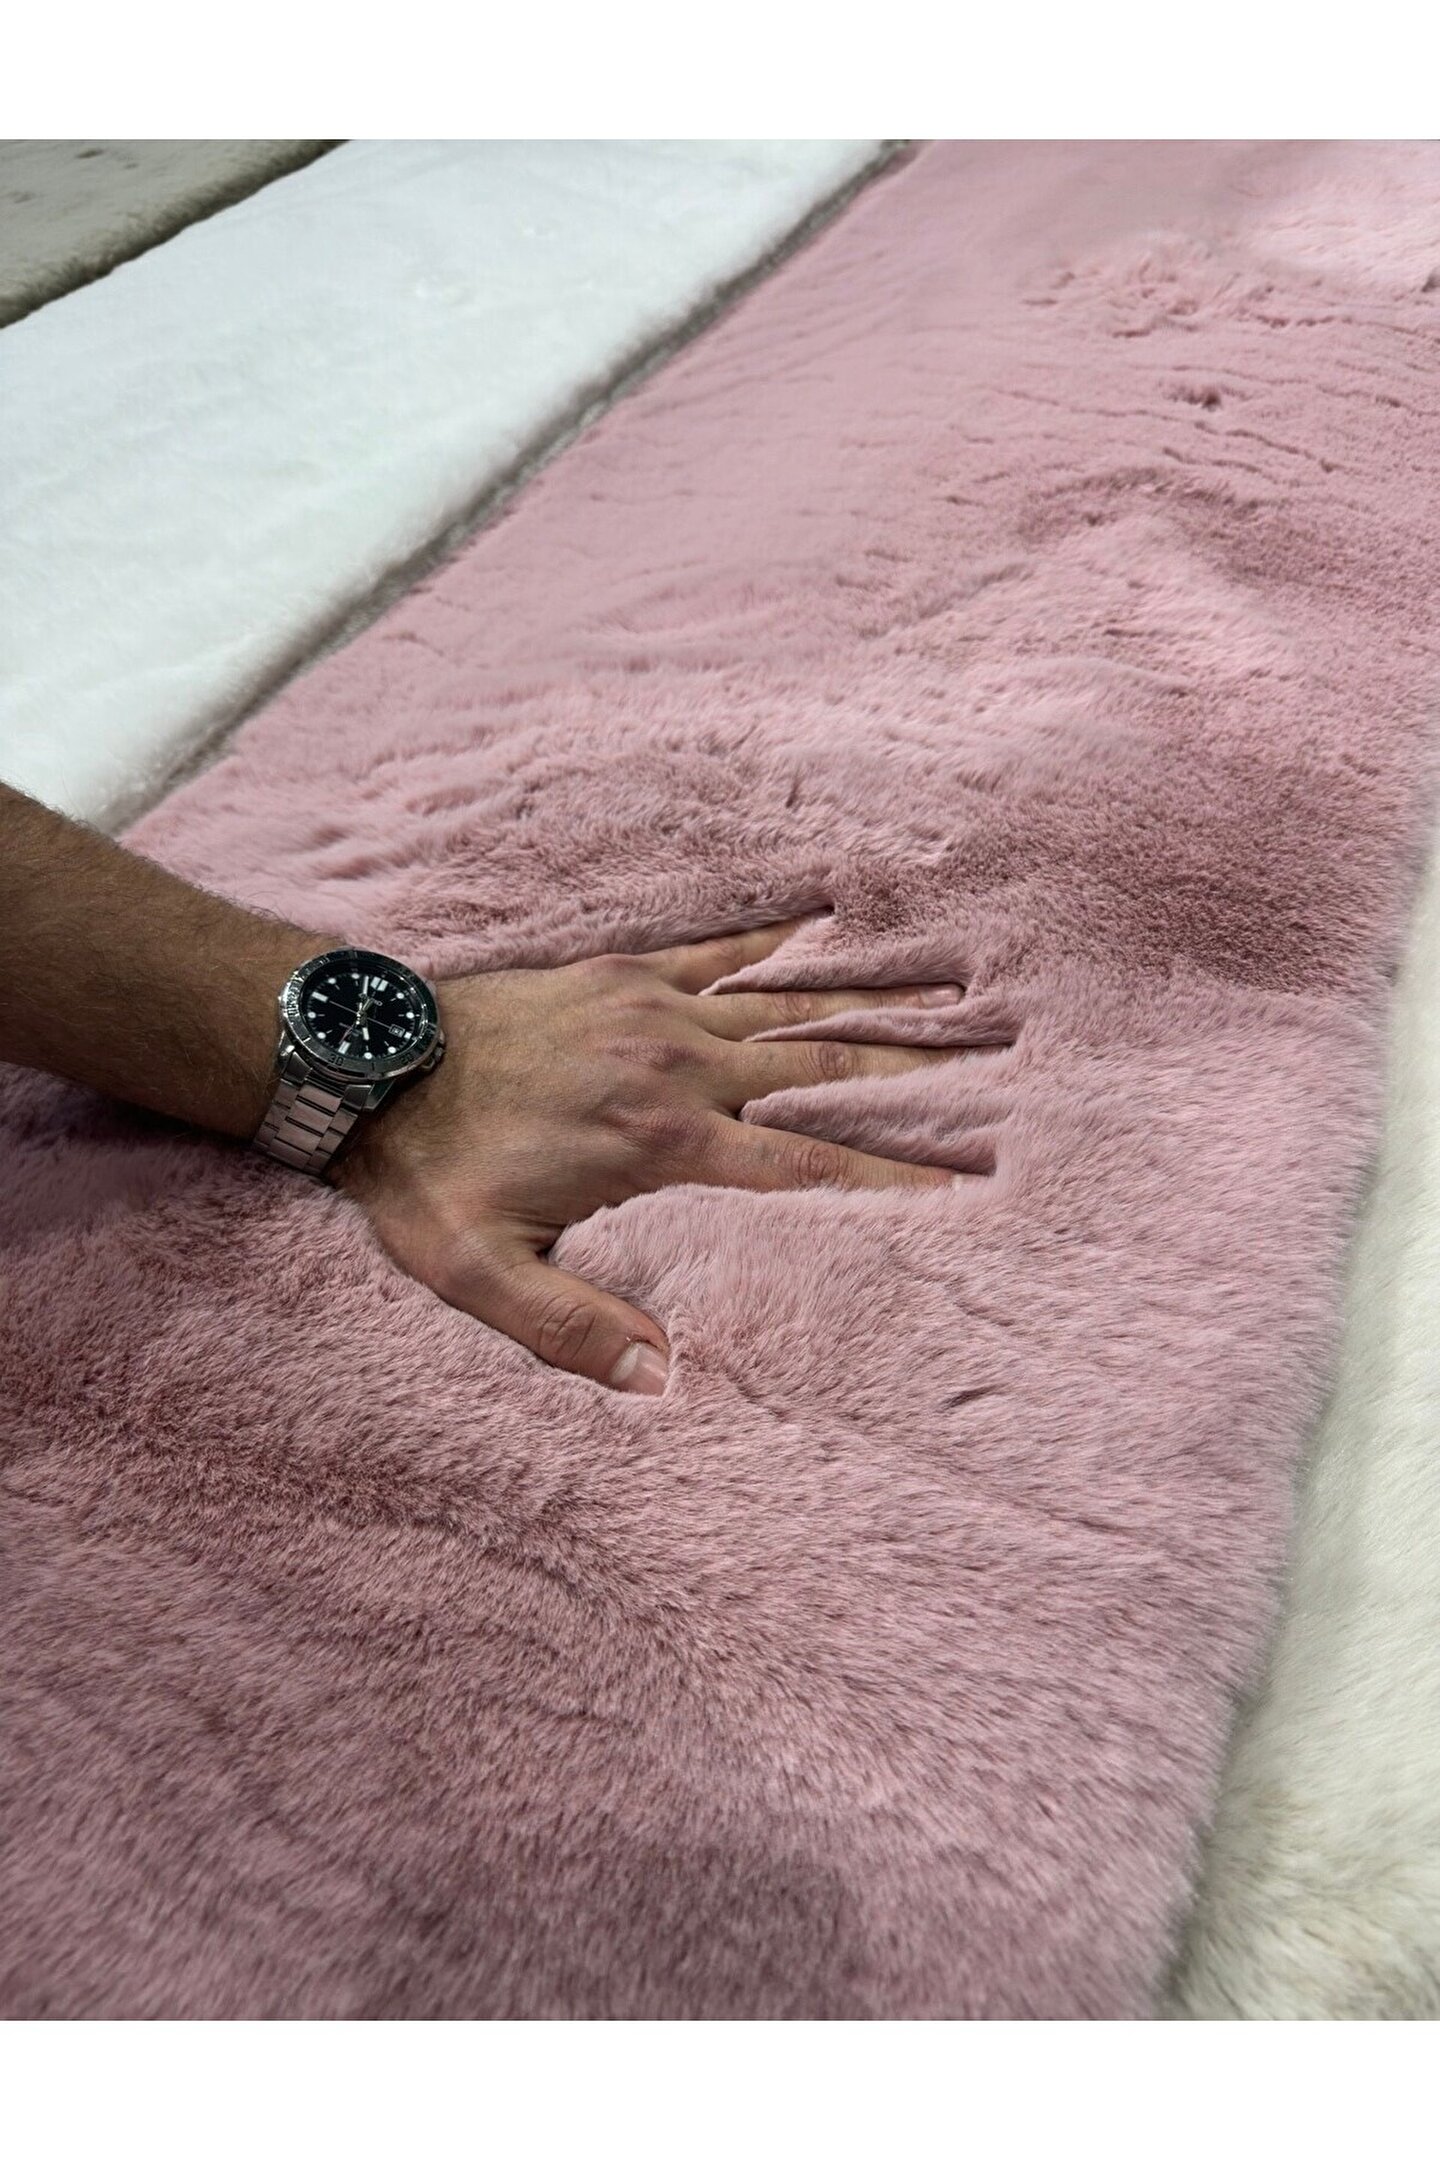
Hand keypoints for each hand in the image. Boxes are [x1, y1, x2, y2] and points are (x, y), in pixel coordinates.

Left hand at [332, 921, 961, 1392]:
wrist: (366, 1061)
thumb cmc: (425, 1177)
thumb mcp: (479, 1275)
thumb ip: (568, 1328)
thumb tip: (663, 1379)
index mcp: (662, 1144)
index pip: (805, 1165)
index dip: (891, 1177)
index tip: (968, 1183)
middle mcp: (676, 1067)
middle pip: (823, 1070)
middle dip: (916, 1072)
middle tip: (1003, 1060)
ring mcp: (654, 1008)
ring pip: (788, 1006)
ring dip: (874, 1000)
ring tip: (956, 989)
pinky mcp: (623, 971)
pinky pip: (720, 948)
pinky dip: (780, 936)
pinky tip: (833, 913)